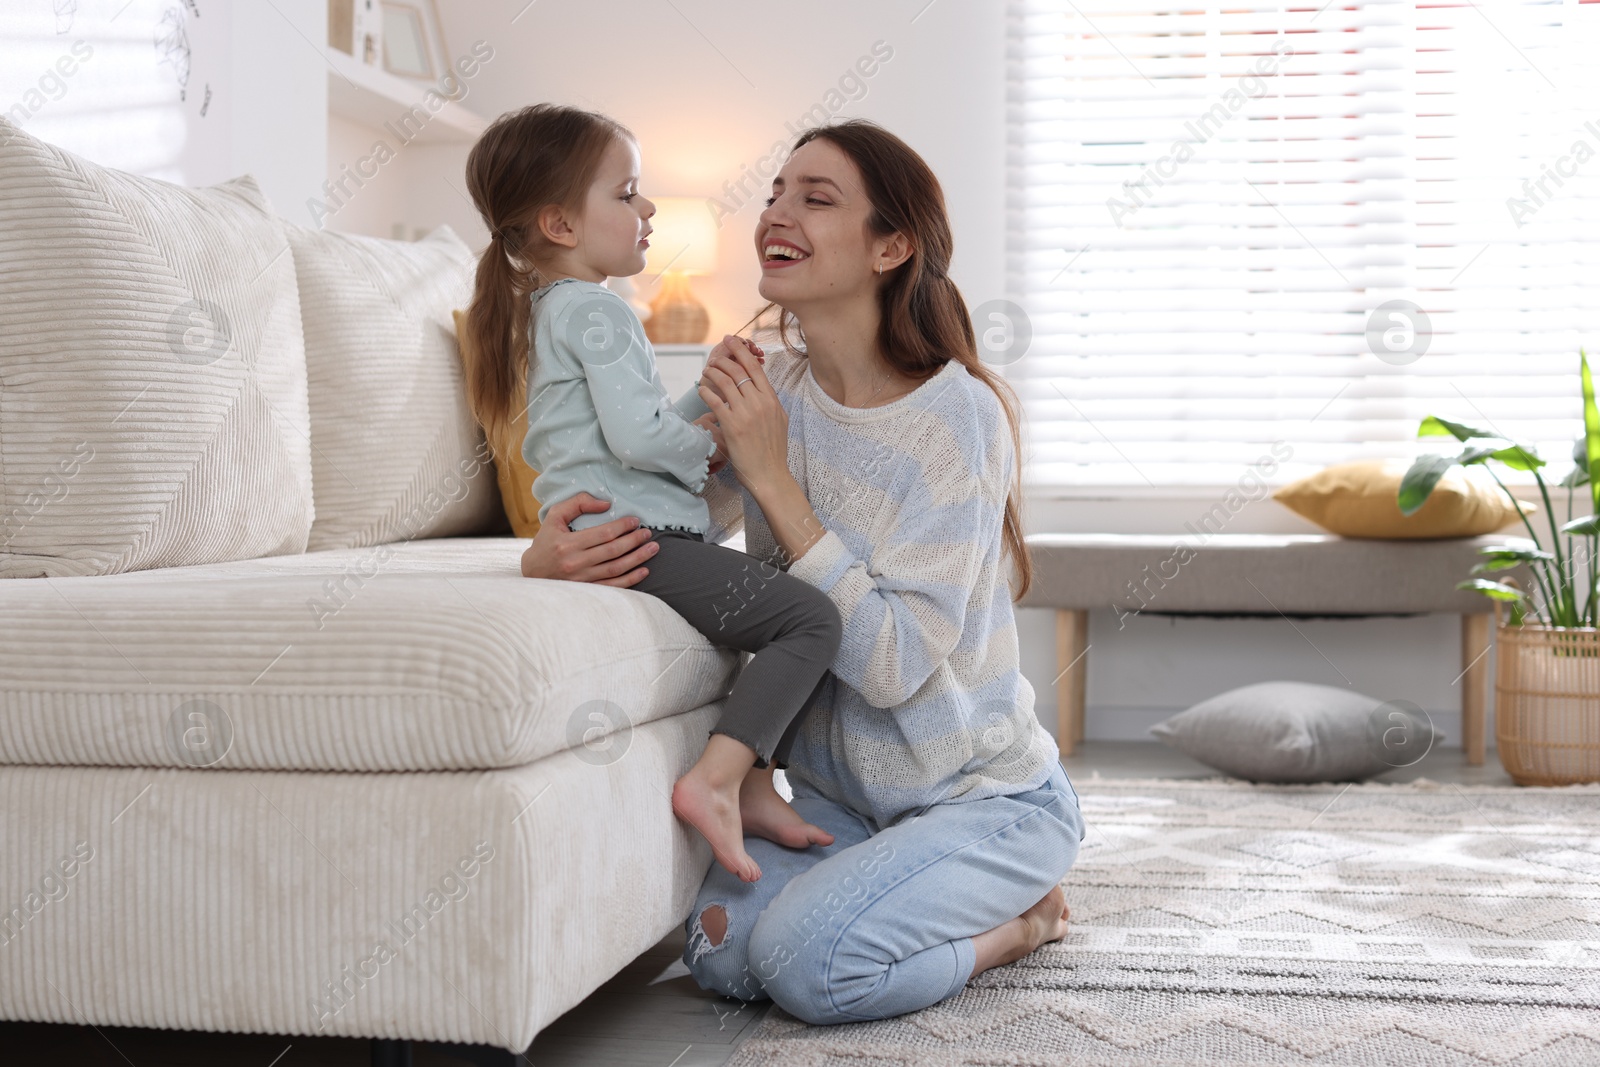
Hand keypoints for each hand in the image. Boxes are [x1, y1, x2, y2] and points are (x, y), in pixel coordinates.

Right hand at [519, 492, 657, 587]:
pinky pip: (613, 586)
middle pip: (613, 551)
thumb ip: (578, 503)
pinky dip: (631, 579)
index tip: (635, 521)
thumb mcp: (555, 516)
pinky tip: (644, 570)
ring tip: (653, 548)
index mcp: (568, 544)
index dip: (622, 527)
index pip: (603, 534)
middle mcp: (575, 563)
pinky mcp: (587, 590)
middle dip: (634, 541)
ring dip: (638, 558)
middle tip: (648, 533)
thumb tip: (606, 504)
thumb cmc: (546, 541)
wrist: (533, 573)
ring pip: (616, 569)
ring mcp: (582, 580)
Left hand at [697, 342, 788, 495]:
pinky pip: (715, 400)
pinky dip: (706, 391)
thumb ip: (770, 402)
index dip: (741, 351)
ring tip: (706, 370)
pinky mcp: (732, 425)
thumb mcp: (779, 420)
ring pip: (725, 382)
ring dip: (713, 372)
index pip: (755, 367)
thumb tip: (762, 389)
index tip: (732, 341)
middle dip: (724, 358)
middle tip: (715, 355)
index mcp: (771, 399)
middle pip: (738, 370)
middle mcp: (759, 402)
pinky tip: (701, 388)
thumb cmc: (773, 451)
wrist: (769, 474)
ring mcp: (745, 413)